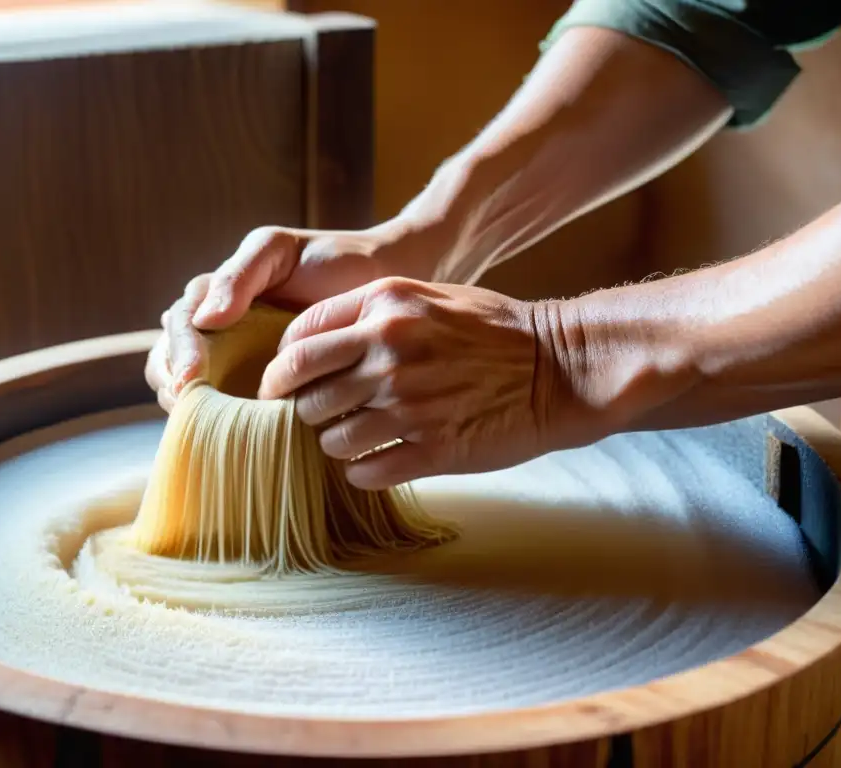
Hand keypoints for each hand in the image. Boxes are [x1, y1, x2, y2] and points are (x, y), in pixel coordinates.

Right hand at [145, 221, 440, 410]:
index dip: (178, 352)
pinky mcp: (267, 389)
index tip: (190, 378)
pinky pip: (235, 410)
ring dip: (190, 407)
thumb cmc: (330, 259)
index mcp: (217, 297)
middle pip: (173, 360)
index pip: (180, 325)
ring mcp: (241, 362)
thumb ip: (238, 276)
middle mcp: (222, 331)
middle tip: (187, 406)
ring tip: (198, 424)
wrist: (382, 279)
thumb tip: (205, 319)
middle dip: (172, 383)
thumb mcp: (277, 251)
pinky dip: (224, 422)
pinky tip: (230, 435)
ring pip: (193, 389)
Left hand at [255, 277, 544, 489]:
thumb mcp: (426, 296)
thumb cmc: (491, 330)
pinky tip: (373, 463)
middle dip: (302, 408)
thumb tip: (308, 344)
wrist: (558, 368)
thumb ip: (367, 312)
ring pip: (331, 439)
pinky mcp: (433, 449)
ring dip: (333, 443)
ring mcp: (409, 404)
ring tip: (351, 438)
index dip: (281, 368)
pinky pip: (367, 471)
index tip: (284, 383)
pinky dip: (362, 471)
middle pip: (305, 393)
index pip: (297, 342)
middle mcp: (389, 353)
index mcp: (384, 307)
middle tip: (316, 414)